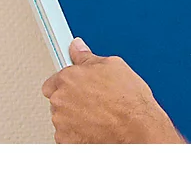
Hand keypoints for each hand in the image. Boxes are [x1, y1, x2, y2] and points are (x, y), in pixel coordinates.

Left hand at [41, 39, 185, 143]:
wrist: (137, 129)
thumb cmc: (129, 100)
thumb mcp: (113, 65)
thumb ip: (87, 57)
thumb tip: (77, 48)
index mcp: (68, 78)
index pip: (53, 80)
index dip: (67, 84)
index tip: (76, 86)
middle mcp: (60, 100)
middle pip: (57, 100)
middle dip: (71, 100)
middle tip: (92, 101)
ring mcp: (62, 122)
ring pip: (62, 119)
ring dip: (74, 118)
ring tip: (98, 116)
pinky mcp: (67, 142)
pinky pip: (67, 136)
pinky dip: (78, 134)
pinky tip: (96, 129)